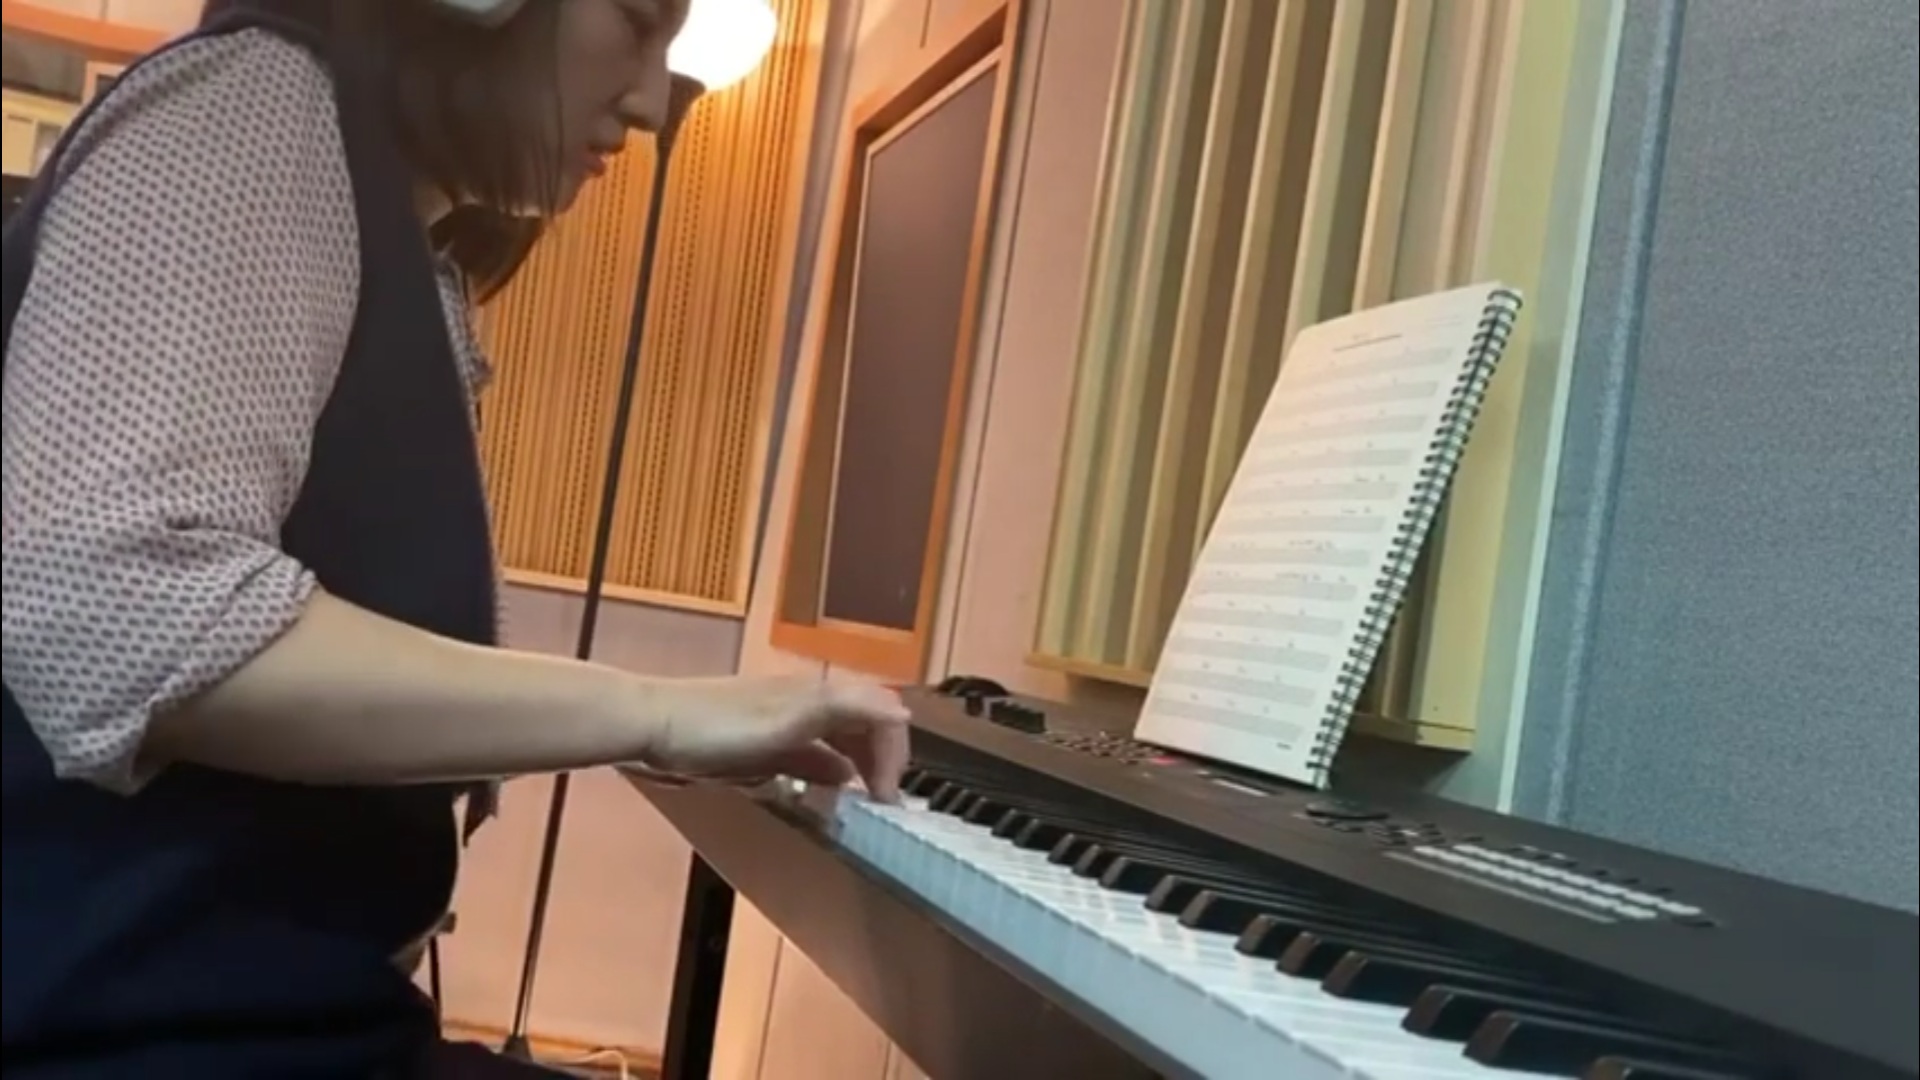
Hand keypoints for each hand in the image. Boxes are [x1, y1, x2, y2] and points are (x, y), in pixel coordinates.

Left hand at [637, 674, 911, 801]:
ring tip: (858, 806)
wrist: (650, 725)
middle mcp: (807, 705)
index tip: (886, 798)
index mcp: (819, 694)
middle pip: (862, 727)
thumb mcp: (789, 719)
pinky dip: (822, 776)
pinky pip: (806, 759)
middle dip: (880, 761)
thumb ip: (846, 711)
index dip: (894, 752)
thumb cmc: (717, 726)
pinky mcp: (759, 746)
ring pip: (836, 744)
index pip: (881, 714)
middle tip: (880, 805)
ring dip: (855, 770)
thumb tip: (903, 715)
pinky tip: (817, 798)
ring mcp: (782, 725)